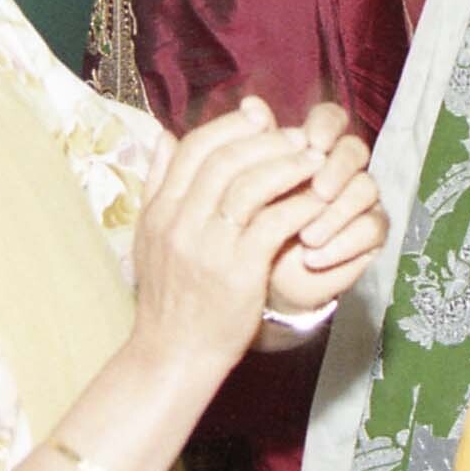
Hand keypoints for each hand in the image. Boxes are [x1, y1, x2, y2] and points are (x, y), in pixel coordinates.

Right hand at [128, 98, 349, 370]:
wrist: (174, 354)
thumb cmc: (170, 295)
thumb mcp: (150, 236)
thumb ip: (157, 183)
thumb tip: (165, 133)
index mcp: (160, 210)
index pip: (193, 147)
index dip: (230, 125)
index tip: (260, 116)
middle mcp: (180, 223)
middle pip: (225, 160)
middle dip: (267, 140)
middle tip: (298, 136)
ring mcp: (209, 247)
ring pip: (251, 186)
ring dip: (289, 166)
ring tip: (315, 160)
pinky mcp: (239, 272)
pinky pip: (275, 223)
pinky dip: (299, 205)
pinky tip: (318, 200)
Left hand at [261, 102, 387, 317]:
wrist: (258, 278)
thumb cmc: (253, 224)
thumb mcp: (248, 187)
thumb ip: (255, 146)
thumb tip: (250, 103)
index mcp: (314, 146)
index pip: (331, 118)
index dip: (327, 125)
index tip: (312, 142)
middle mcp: (341, 167)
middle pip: (355, 149)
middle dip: (338, 167)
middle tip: (319, 191)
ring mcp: (360, 198)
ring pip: (366, 188)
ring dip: (336, 212)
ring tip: (306, 237)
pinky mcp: (371, 231)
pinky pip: (372, 227)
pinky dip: (343, 242)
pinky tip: (315, 257)